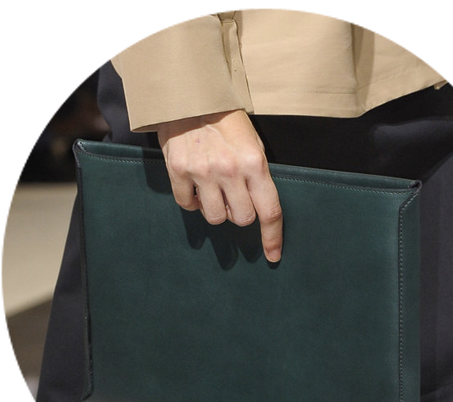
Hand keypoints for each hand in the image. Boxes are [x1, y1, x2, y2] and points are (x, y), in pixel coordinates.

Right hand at [157, 110, 282, 261]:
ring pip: (214, 218)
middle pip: (241, 219)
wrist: (191, 96)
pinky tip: (195, 186)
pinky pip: (187, 205)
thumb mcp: (254, 144)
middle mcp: (229, 170)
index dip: (273, 237)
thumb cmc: (228, 121)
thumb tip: (259, 210)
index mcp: (254, 163)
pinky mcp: (178, 170)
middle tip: (235, 197)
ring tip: (214, 190)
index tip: (274, 255)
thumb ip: (258, 177)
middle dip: (241, 214)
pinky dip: (193, 201)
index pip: (269, 210)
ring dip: (217, 210)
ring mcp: (202, 171)